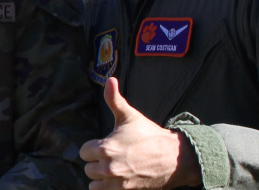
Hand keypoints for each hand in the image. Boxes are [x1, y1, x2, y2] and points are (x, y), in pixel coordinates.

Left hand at [79, 78, 200, 189]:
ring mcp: (117, 182)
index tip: (105, 145)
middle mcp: (109, 167)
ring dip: (100, 178)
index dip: (93, 148)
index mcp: (106, 148)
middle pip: (88, 168)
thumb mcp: (130, 116)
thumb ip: (114, 99)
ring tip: (113, 169)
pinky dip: (107, 188)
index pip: (84, 151)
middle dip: (97, 163)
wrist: (175, 158)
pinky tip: (116, 179)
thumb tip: (110, 80)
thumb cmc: (150, 135)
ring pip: (94, 183)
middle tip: (112, 157)